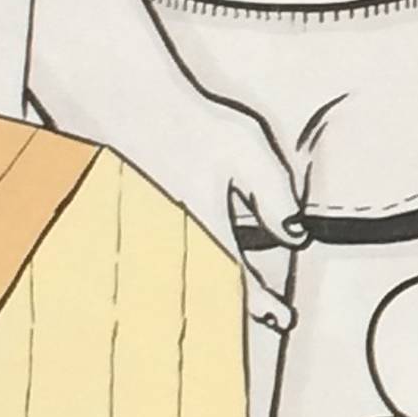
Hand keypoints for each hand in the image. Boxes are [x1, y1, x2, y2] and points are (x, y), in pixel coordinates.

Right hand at [87, 72, 307, 321]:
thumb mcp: (247, 150)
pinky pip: (157, 263)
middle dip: (239, 307)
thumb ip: (276, 196)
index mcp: (204, 225)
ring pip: (180, 283)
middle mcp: (172, 239)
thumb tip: (295, 236)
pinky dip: (180, 274)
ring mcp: (147, 234)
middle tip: (268, 319)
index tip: (285, 318)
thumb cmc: (185, 119)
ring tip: (232, 304)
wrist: (122, 96)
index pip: (239, 278)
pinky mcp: (130, 225)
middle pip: (207, 291)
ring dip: (209, 296)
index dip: (264, 303)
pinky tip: (193, 269)